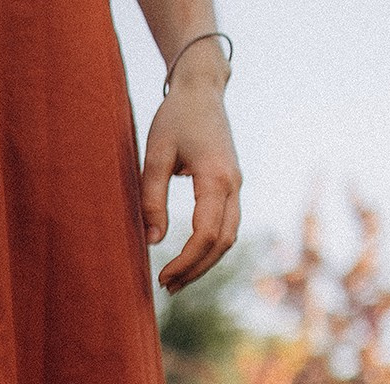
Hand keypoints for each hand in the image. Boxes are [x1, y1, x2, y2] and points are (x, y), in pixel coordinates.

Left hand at [141, 77, 240, 292]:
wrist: (202, 90)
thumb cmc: (175, 118)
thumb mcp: (155, 155)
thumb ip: (152, 198)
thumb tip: (153, 241)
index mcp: (216, 177)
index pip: (206, 234)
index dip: (185, 261)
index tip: (161, 277)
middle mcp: (234, 184)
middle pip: (223, 242)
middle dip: (196, 269)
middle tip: (167, 287)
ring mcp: (237, 184)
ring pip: (230, 236)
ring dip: (206, 261)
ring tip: (176, 280)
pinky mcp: (232, 184)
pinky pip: (228, 224)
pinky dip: (211, 246)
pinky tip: (189, 258)